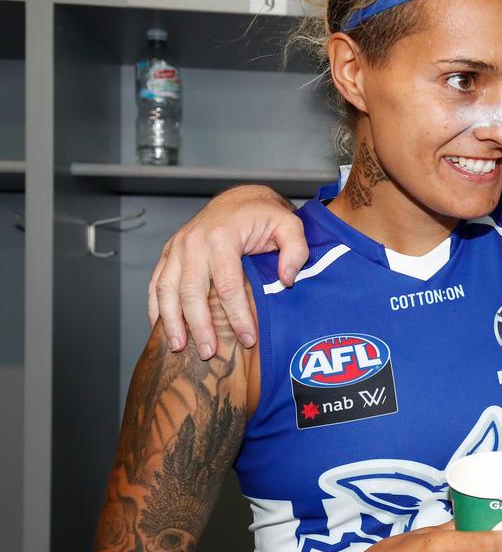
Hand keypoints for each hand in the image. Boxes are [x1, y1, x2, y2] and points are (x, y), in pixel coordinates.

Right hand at [147, 185, 308, 358]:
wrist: (240, 199)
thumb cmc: (264, 215)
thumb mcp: (290, 226)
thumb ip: (295, 251)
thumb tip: (286, 280)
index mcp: (222, 237)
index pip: (228, 286)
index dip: (238, 316)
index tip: (248, 339)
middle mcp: (193, 242)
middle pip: (192, 293)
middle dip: (200, 326)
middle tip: (209, 352)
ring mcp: (177, 247)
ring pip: (166, 289)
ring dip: (171, 321)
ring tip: (179, 347)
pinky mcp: (169, 253)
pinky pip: (155, 282)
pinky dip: (155, 307)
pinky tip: (160, 328)